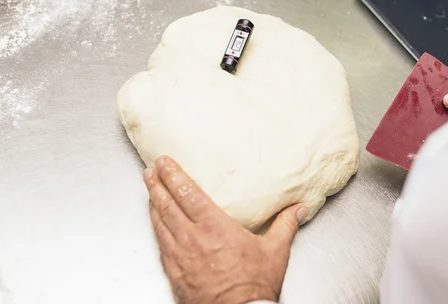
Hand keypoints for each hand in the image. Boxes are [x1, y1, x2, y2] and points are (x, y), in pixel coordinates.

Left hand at [143, 156, 307, 303]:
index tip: (164, 162)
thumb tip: (298, 209)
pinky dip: (156, 229)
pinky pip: (160, 245)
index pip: (187, 193)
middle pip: (167, 205)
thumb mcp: (275, 251)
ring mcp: (180, 256)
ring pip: (159, 223)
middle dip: (157, 184)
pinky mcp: (174, 272)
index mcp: (215, 227)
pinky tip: (156, 225)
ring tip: (149, 190)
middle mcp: (192, 238)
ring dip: (153, 204)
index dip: (173, 175)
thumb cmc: (254, 285)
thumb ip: (285, 225)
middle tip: (150, 170)